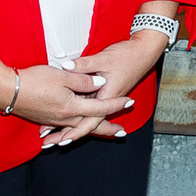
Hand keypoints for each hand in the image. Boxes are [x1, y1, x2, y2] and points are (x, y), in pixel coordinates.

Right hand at [11, 65, 125, 135]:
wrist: (7, 90)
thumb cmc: (34, 80)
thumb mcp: (62, 75)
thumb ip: (83, 80)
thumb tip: (99, 84)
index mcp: (71, 107)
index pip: (99, 108)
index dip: (115, 104)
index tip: (129, 102)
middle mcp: (64, 118)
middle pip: (90, 125)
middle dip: (107, 129)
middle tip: (121, 133)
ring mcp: (53, 120)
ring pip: (77, 127)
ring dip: (90, 130)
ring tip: (102, 132)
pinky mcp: (44, 118)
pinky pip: (64, 126)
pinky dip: (73, 129)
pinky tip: (72, 130)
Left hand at [38, 31, 172, 147]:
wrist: (144, 51)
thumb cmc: (128, 55)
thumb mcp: (104, 58)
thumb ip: (84, 65)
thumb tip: (65, 67)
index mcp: (108, 96)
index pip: (91, 120)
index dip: (76, 131)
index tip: (63, 140)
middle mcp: (107, 100)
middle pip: (86, 122)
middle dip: (69, 134)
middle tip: (51, 144)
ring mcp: (105, 97)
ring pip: (86, 116)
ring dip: (71, 126)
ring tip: (53, 136)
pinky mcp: (104, 92)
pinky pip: (88, 107)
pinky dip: (77, 114)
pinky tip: (64, 118)